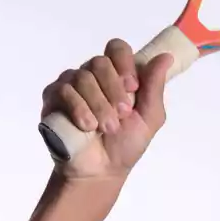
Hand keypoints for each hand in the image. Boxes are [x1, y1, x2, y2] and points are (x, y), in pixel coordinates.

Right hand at [41, 37, 172, 180]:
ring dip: (99, 104)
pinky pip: (63, 90)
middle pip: (100, 62)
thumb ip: (155, 87)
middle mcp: (93, 75)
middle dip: (113, 90)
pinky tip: (86, 125)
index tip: (132, 87)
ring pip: (82, 77)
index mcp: (116, 75)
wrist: (101, 171)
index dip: (124, 63)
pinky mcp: (53, 98)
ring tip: (106, 128)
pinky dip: (78, 108)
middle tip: (122, 114)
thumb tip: (166, 56)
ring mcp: (71, 85)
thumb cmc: (125, 145)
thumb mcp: (149, 117)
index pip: (117, 49)